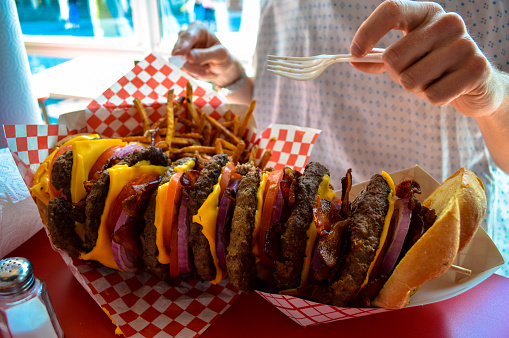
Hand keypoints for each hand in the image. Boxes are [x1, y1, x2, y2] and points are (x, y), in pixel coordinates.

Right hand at [172, 21, 242, 87]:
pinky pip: (181, 69)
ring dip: (193, 69)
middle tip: (206, 69)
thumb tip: (188, 56)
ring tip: (207, 68)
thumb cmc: (222, 57)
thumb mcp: (220, 55)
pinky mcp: (178, 60)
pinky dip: (192, 73)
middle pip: (179, 49)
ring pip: (179, 61)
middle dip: (191, 63)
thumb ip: (205, 54)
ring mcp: (180, 48)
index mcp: (198, 29)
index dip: (183, 45)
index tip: (180, 53)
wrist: (220, 67)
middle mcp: (185, 36)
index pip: (188, 36)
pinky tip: (201, 70)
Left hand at [350, 0, 502, 117]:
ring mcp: (465, 44)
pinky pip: (433, 95)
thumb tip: (353, 59)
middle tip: (412, 74)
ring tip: (433, 80)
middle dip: (396, 75)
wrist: (477, 83)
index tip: (355, 52)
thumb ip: (378, 59)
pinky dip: (433, 98)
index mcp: (426, 13)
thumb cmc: (432, 66)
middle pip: (394, 57)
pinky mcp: (477, 69)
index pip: (392, 10)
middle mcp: (448, 22)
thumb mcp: (405, 58)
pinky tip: (447, 89)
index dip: (369, 31)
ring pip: (411, 80)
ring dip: (416, 89)